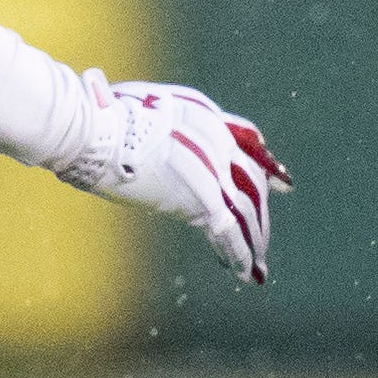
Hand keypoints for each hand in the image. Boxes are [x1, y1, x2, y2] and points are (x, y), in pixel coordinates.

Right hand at [58, 76, 287, 283]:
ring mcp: (214, 172)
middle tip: (264, 235)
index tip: (278, 181)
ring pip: (248, 211)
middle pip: (253, 182)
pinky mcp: (202, 200)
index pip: (247, 145)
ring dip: (255, 238)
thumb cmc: (105, 117)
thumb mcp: (145, 105)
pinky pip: (230, 233)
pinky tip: (247, 272)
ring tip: (258, 261)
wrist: (99, 131)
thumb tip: (165, 130)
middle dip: (260, 210)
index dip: (264, 166)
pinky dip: (240, 254)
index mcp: (207, 119)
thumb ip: (169, 119)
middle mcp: (219, 144)